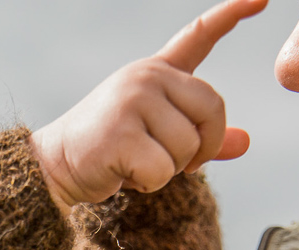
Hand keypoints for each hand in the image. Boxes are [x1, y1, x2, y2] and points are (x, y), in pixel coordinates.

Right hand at [30, 0, 265, 208]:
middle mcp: (146, 78)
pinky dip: (149, 184)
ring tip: (137, 165)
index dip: (232, 13)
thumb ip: (201, 136)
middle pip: (212, 108)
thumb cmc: (107, 151)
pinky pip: (163, 169)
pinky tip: (125, 175)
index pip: (198, 35)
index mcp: (156, 72)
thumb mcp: (158, 137)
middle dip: (205, 146)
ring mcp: (132, 102)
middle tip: (183, 165)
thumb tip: (245, 143)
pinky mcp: (121, 134)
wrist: (53, 166)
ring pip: (188, 146)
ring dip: (170, 171)